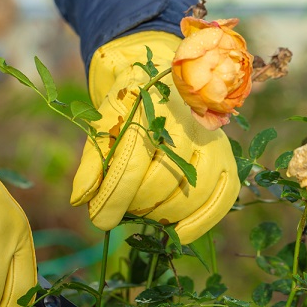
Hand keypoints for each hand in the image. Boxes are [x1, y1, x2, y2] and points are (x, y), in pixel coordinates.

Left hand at [71, 32, 239, 243]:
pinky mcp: (227, 156)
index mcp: (150, 105)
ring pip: (191, 193)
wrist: (161, 72)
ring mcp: (212, 138)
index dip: (114, 198)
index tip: (99, 220)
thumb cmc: (127, 104)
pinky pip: (223, 195)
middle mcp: (187, 120)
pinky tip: (177, 234)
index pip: (132, 162)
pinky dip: (201, 221)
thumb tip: (80, 200)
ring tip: (142, 214)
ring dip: (162, 215)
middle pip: (162, 182)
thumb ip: (92, 162)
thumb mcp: (102, 124)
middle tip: (122, 210)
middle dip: (136, 206)